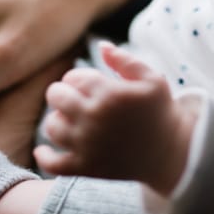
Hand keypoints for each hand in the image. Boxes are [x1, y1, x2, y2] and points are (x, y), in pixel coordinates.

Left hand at [34, 42, 195, 195]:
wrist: (170, 153)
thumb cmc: (161, 111)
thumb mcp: (151, 78)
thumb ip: (124, 59)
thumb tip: (101, 45)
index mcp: (109, 93)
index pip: (73, 77)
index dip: (77, 77)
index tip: (87, 84)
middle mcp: (94, 118)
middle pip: (56, 96)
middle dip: (62, 93)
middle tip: (73, 98)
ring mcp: (88, 145)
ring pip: (51, 127)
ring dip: (56, 120)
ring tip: (68, 119)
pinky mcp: (86, 167)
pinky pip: (52, 163)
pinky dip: (43, 155)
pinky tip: (44, 148)